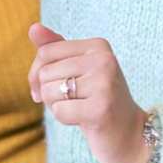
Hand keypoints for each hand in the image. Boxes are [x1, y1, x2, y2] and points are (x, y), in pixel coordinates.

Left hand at [28, 23, 149, 162]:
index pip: (46, 52)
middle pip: (45, 73)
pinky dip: (65, 119)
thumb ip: (55, 48)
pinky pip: (59, 111)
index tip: (47, 87)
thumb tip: (33, 28)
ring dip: (57, 106)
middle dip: (49, 93)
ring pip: (49, 92)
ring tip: (80, 109)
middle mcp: (104, 60)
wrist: (129, 134)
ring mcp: (104, 83)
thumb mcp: (77, 70)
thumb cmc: (97, 99)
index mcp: (98, 45)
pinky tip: (84, 120)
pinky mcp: (101, 108)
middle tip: (73, 101)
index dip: (37, 74)